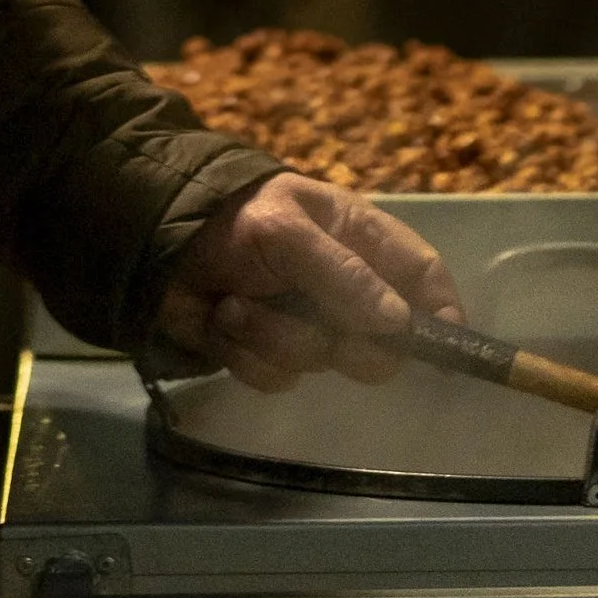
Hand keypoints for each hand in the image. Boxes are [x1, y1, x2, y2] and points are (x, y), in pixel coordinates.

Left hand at [153, 171, 459, 394]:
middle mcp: (342, 286)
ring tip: (238, 304)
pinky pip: (278, 377)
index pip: (424, 276)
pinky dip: (247, 355)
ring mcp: (306, 322)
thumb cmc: (232, 220)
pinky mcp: (269, 353)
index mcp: (358, 239)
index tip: (442, 349)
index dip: (441, 314)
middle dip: (346, 343)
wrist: (156, 244)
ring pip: (322, 362)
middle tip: (319, 329)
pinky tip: (222, 323)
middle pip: (383, 341)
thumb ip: (343, 274)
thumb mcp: (287, 232)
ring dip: (275, 339)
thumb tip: (401, 324)